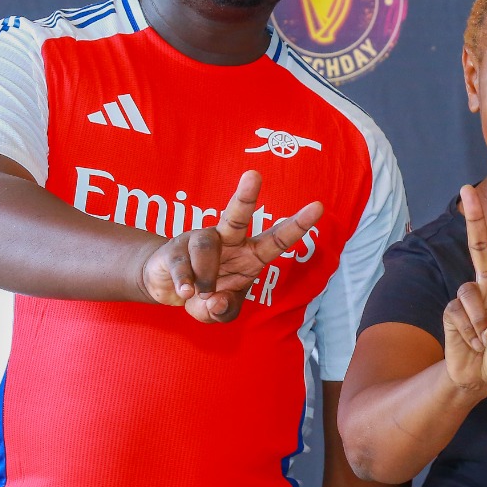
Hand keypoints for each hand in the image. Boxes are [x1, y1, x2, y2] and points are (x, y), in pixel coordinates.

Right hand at [138, 170, 322, 322]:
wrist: (168, 287)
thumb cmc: (205, 293)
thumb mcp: (220, 311)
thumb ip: (224, 311)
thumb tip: (217, 300)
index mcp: (250, 255)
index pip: (277, 239)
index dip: (297, 225)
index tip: (318, 207)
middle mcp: (228, 241)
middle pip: (237, 216)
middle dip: (245, 196)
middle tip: (253, 175)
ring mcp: (200, 240)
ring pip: (206, 246)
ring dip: (206, 276)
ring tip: (201, 293)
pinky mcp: (175, 248)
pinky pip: (181, 263)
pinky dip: (184, 282)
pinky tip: (185, 292)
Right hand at [441, 185, 486, 393]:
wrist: (475, 379)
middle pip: (479, 247)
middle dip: (474, 219)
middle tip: (467, 189)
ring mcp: (470, 297)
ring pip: (468, 291)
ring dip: (478, 319)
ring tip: (483, 341)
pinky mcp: (452, 310)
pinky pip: (458, 312)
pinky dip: (468, 332)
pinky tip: (472, 344)